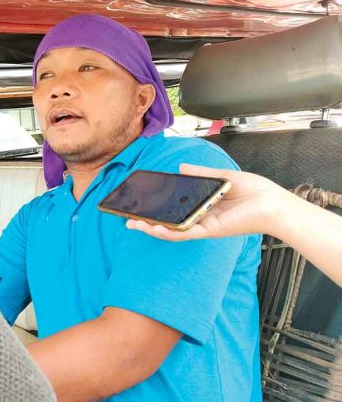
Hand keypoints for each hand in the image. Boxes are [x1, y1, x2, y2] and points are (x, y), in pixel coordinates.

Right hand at [126, 164, 286, 240]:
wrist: (271, 202)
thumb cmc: (254, 191)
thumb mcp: (221, 177)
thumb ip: (200, 174)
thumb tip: (180, 168)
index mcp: (202, 206)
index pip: (174, 209)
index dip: (156, 209)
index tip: (140, 205)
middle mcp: (200, 218)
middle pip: (168, 223)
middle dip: (147, 223)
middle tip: (128, 220)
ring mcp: (203, 226)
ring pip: (172, 231)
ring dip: (152, 229)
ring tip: (134, 225)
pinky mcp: (209, 230)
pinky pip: (185, 233)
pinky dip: (169, 232)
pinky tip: (155, 228)